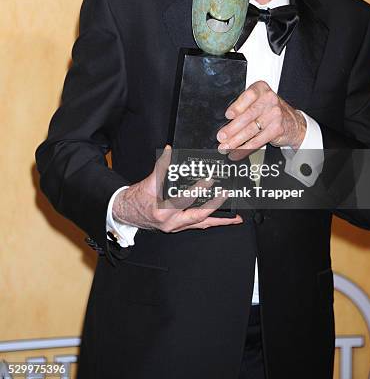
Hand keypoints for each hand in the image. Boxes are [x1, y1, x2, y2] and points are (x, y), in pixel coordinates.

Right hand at [112, 146, 241, 231]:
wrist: (126, 212)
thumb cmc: (137, 198)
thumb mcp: (148, 181)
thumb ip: (161, 166)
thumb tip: (169, 150)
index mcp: (163, 211)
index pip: (186, 199)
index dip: (199, 189)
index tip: (209, 180)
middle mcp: (171, 223)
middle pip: (199, 218)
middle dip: (217, 210)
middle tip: (229, 200)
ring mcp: (175, 227)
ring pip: (201, 224)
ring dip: (219, 221)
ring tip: (234, 218)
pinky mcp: (177, 227)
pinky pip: (196, 225)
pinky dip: (209, 221)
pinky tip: (219, 219)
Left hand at [217, 80, 305, 159]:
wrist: (292, 121)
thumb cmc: (268, 109)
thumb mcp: (257, 100)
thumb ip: (243, 105)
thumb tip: (227, 120)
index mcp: (261, 89)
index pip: (249, 96)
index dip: (238, 106)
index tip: (228, 115)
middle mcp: (270, 100)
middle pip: (248, 115)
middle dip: (232, 128)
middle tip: (222, 136)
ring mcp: (275, 115)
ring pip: (251, 130)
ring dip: (236, 141)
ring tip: (226, 146)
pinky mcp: (277, 129)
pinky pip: (258, 141)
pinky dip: (245, 148)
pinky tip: (237, 152)